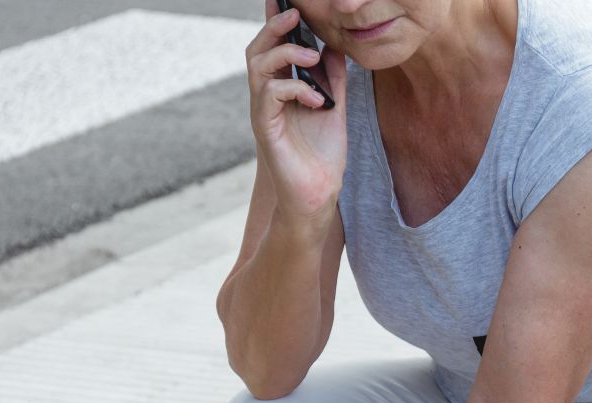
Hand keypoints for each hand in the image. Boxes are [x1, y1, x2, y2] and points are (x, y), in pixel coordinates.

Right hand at [245, 0, 348, 222]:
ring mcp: (263, 112)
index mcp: (281, 89)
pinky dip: (294, 89)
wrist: (319, 194)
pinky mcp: (265, 128)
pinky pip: (270, 95)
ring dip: (285, 54)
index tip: (285, 2)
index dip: (275, 22)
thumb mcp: (334, 108)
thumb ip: (333, 78)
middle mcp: (267, 97)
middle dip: (274, 27)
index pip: (272, 47)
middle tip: (295, 14)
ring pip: (258, 66)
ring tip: (311, 57)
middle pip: (257, 49)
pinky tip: (316, 100)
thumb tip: (334, 46)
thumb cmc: (323, 155)